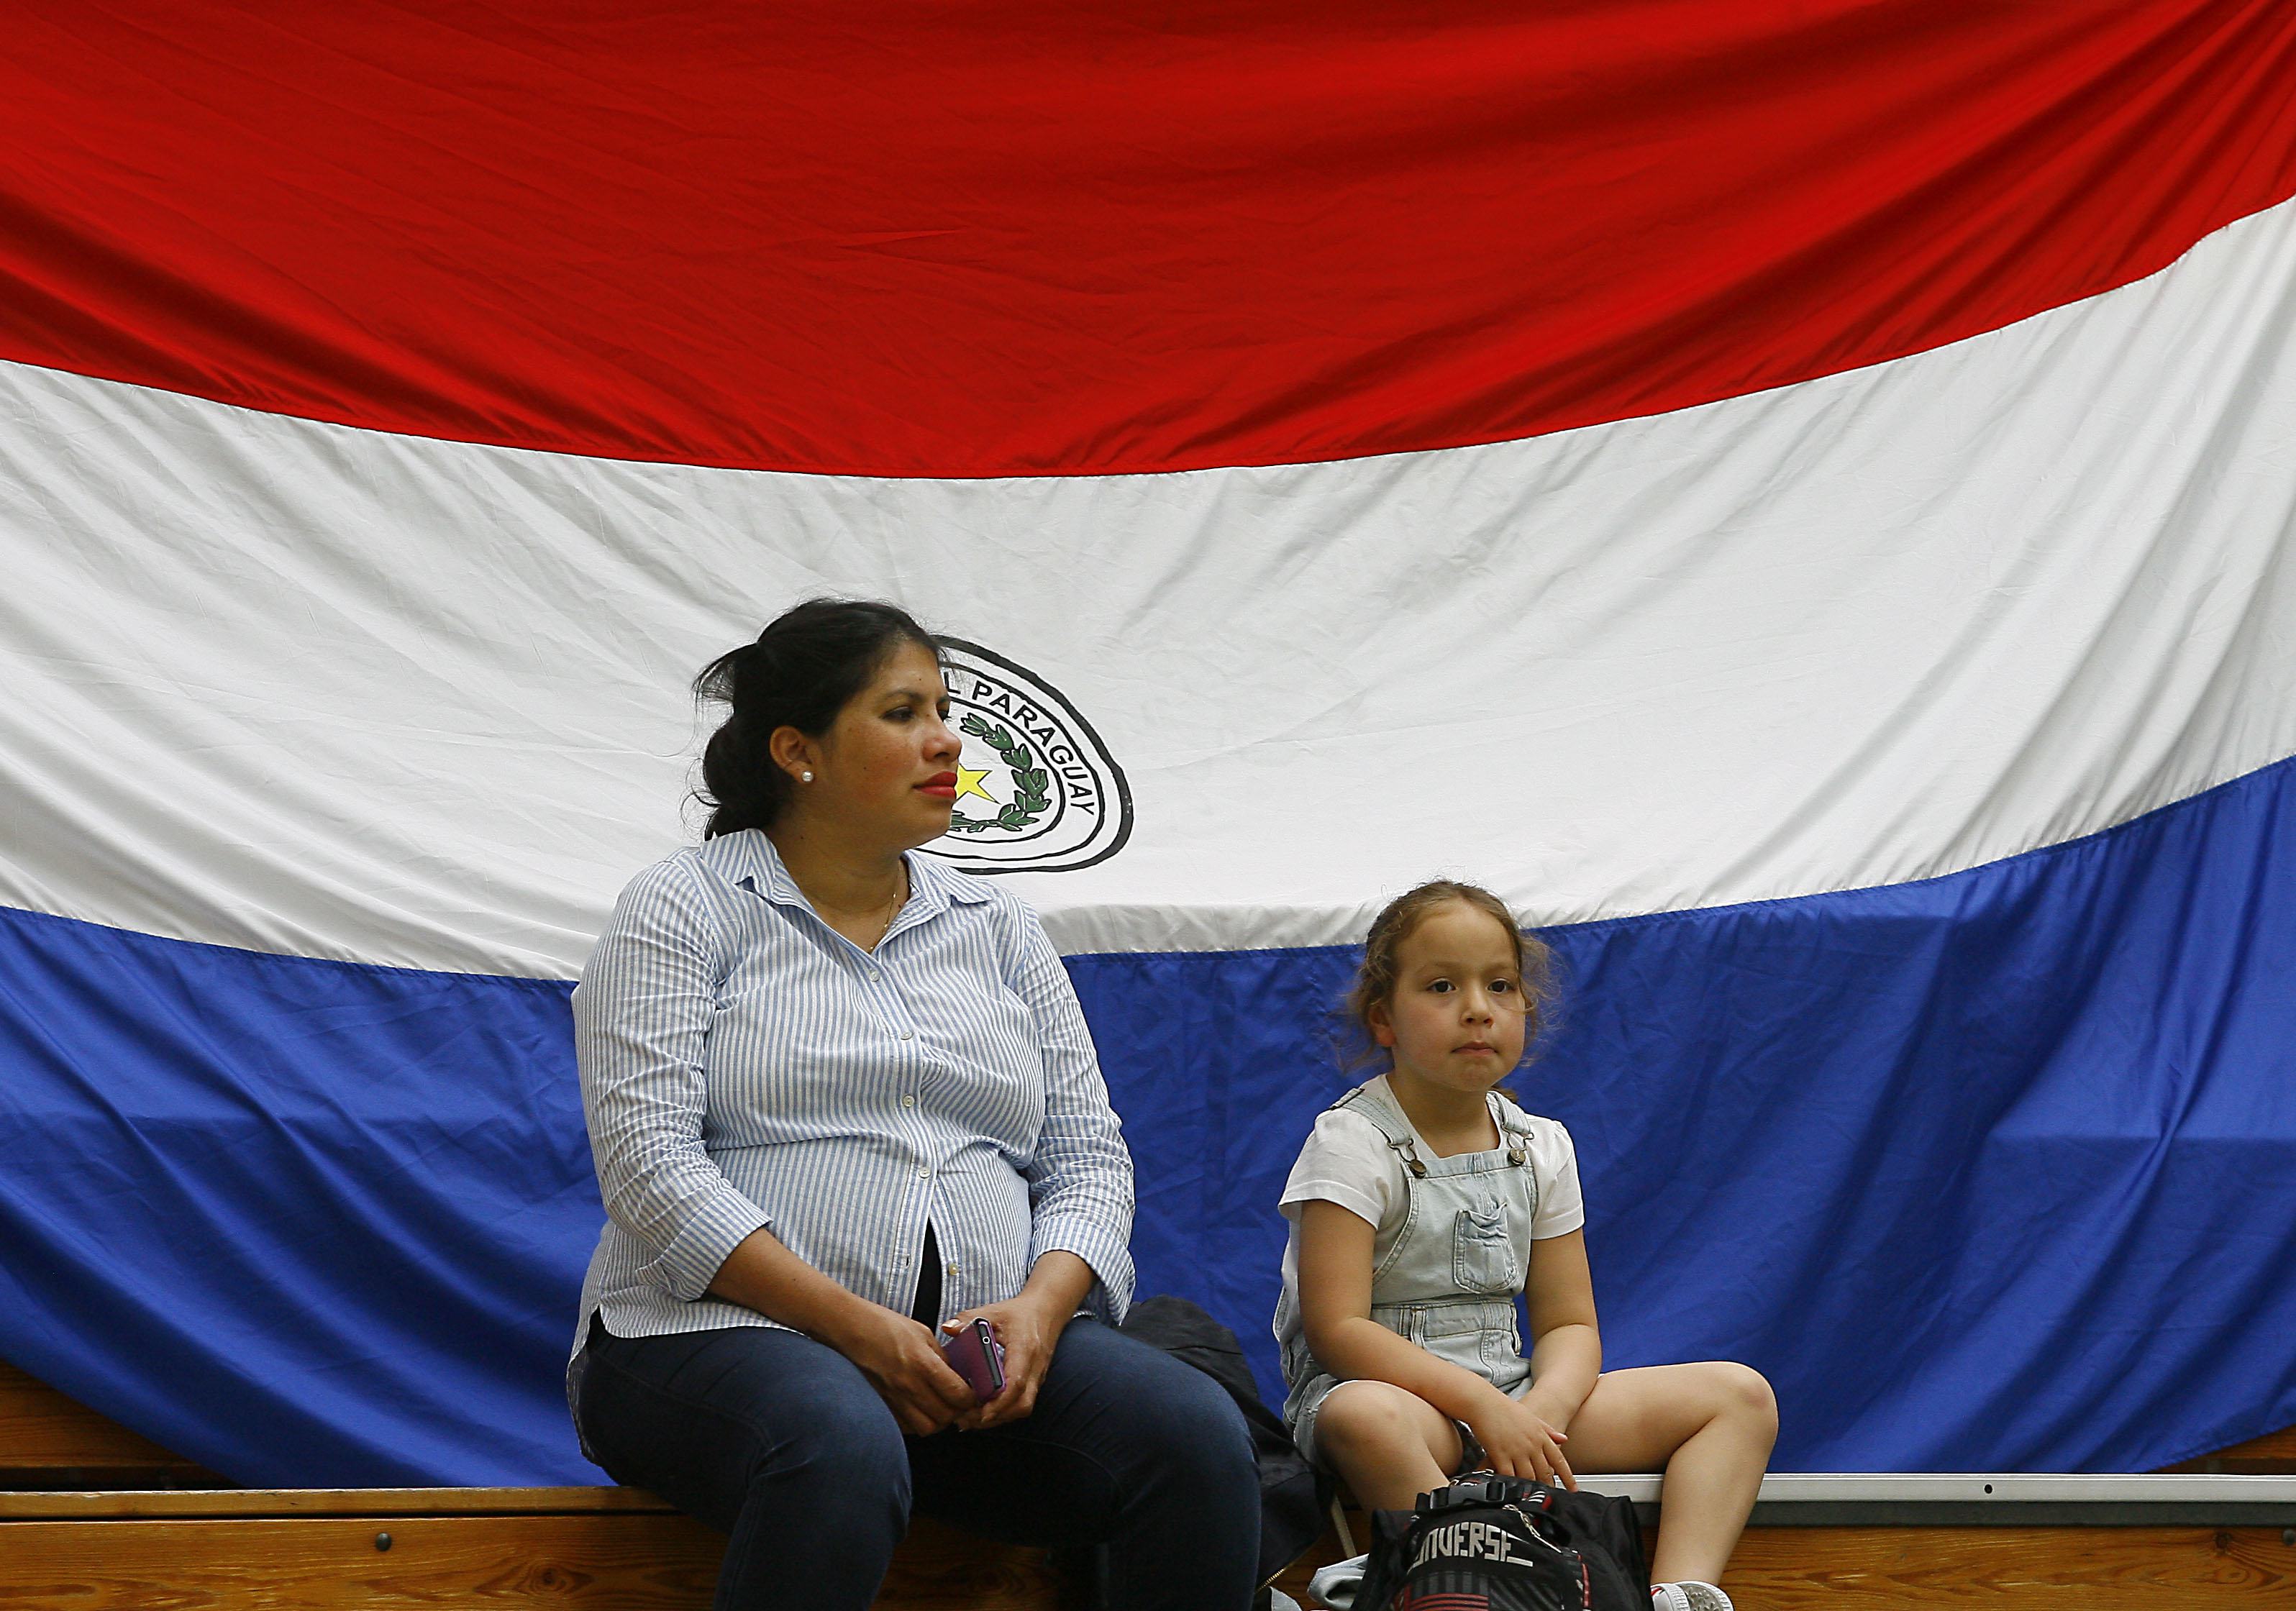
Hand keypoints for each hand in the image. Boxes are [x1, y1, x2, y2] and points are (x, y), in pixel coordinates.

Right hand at [823, 1302, 978, 1435]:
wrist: (853, 1330)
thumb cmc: (887, 1327)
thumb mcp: (924, 1334)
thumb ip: (942, 1357)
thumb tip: (957, 1375)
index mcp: (924, 1364)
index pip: (958, 1395)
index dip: (970, 1398)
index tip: (971, 1393)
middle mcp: (910, 1385)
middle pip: (945, 1417)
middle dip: (957, 1412)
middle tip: (957, 1402)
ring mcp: (895, 1399)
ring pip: (926, 1428)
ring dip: (938, 1421)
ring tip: (939, 1408)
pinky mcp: (883, 1405)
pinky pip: (906, 1427)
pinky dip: (917, 1423)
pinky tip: (919, 1410)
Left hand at [943, 1288, 1070, 1429]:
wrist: (1047, 1311)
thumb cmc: (1020, 1313)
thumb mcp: (993, 1311)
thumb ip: (968, 1319)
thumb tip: (948, 1329)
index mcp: (1025, 1349)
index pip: (1016, 1383)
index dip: (999, 1403)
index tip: (980, 1413)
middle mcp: (1034, 1368)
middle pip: (1022, 1404)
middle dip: (996, 1416)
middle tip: (968, 1419)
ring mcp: (1037, 1377)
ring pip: (1023, 1408)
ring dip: (999, 1417)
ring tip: (971, 1419)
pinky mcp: (1034, 1382)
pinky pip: (1022, 1404)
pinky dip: (1004, 1412)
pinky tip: (984, 1412)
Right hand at [1462, 1393, 1576, 1489]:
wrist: (1485, 1402)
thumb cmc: (1506, 1409)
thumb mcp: (1532, 1418)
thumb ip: (1548, 1430)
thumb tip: (1564, 1439)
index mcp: (1540, 1436)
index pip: (1559, 1460)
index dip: (1567, 1477)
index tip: (1573, 1490)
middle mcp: (1531, 1445)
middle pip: (1544, 1472)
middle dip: (1548, 1487)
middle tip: (1549, 1497)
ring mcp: (1516, 1450)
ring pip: (1528, 1477)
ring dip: (1530, 1488)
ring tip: (1530, 1497)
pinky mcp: (1500, 1454)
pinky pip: (1508, 1475)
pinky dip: (1511, 1484)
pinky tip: (1511, 1490)